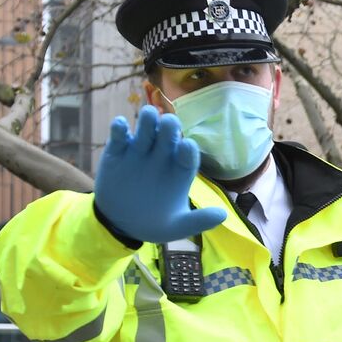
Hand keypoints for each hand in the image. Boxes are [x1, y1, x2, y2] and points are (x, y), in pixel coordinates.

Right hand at [93, 106, 228, 243]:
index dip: (188, 150)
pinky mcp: (118, 151)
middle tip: (170, 122)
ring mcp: (140, 151)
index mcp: (180, 170)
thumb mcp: (178, 227)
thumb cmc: (155, 223)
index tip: (188, 146)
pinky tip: (121, 126)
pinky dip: (119, 128)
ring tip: (149, 114)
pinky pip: (120, 135)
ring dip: (148, 120)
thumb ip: (198, 220)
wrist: (121, 223)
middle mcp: (162, 156)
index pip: (188, 156)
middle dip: (170, 128)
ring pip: (146, 130)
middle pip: (168, 137)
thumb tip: (223, 215)